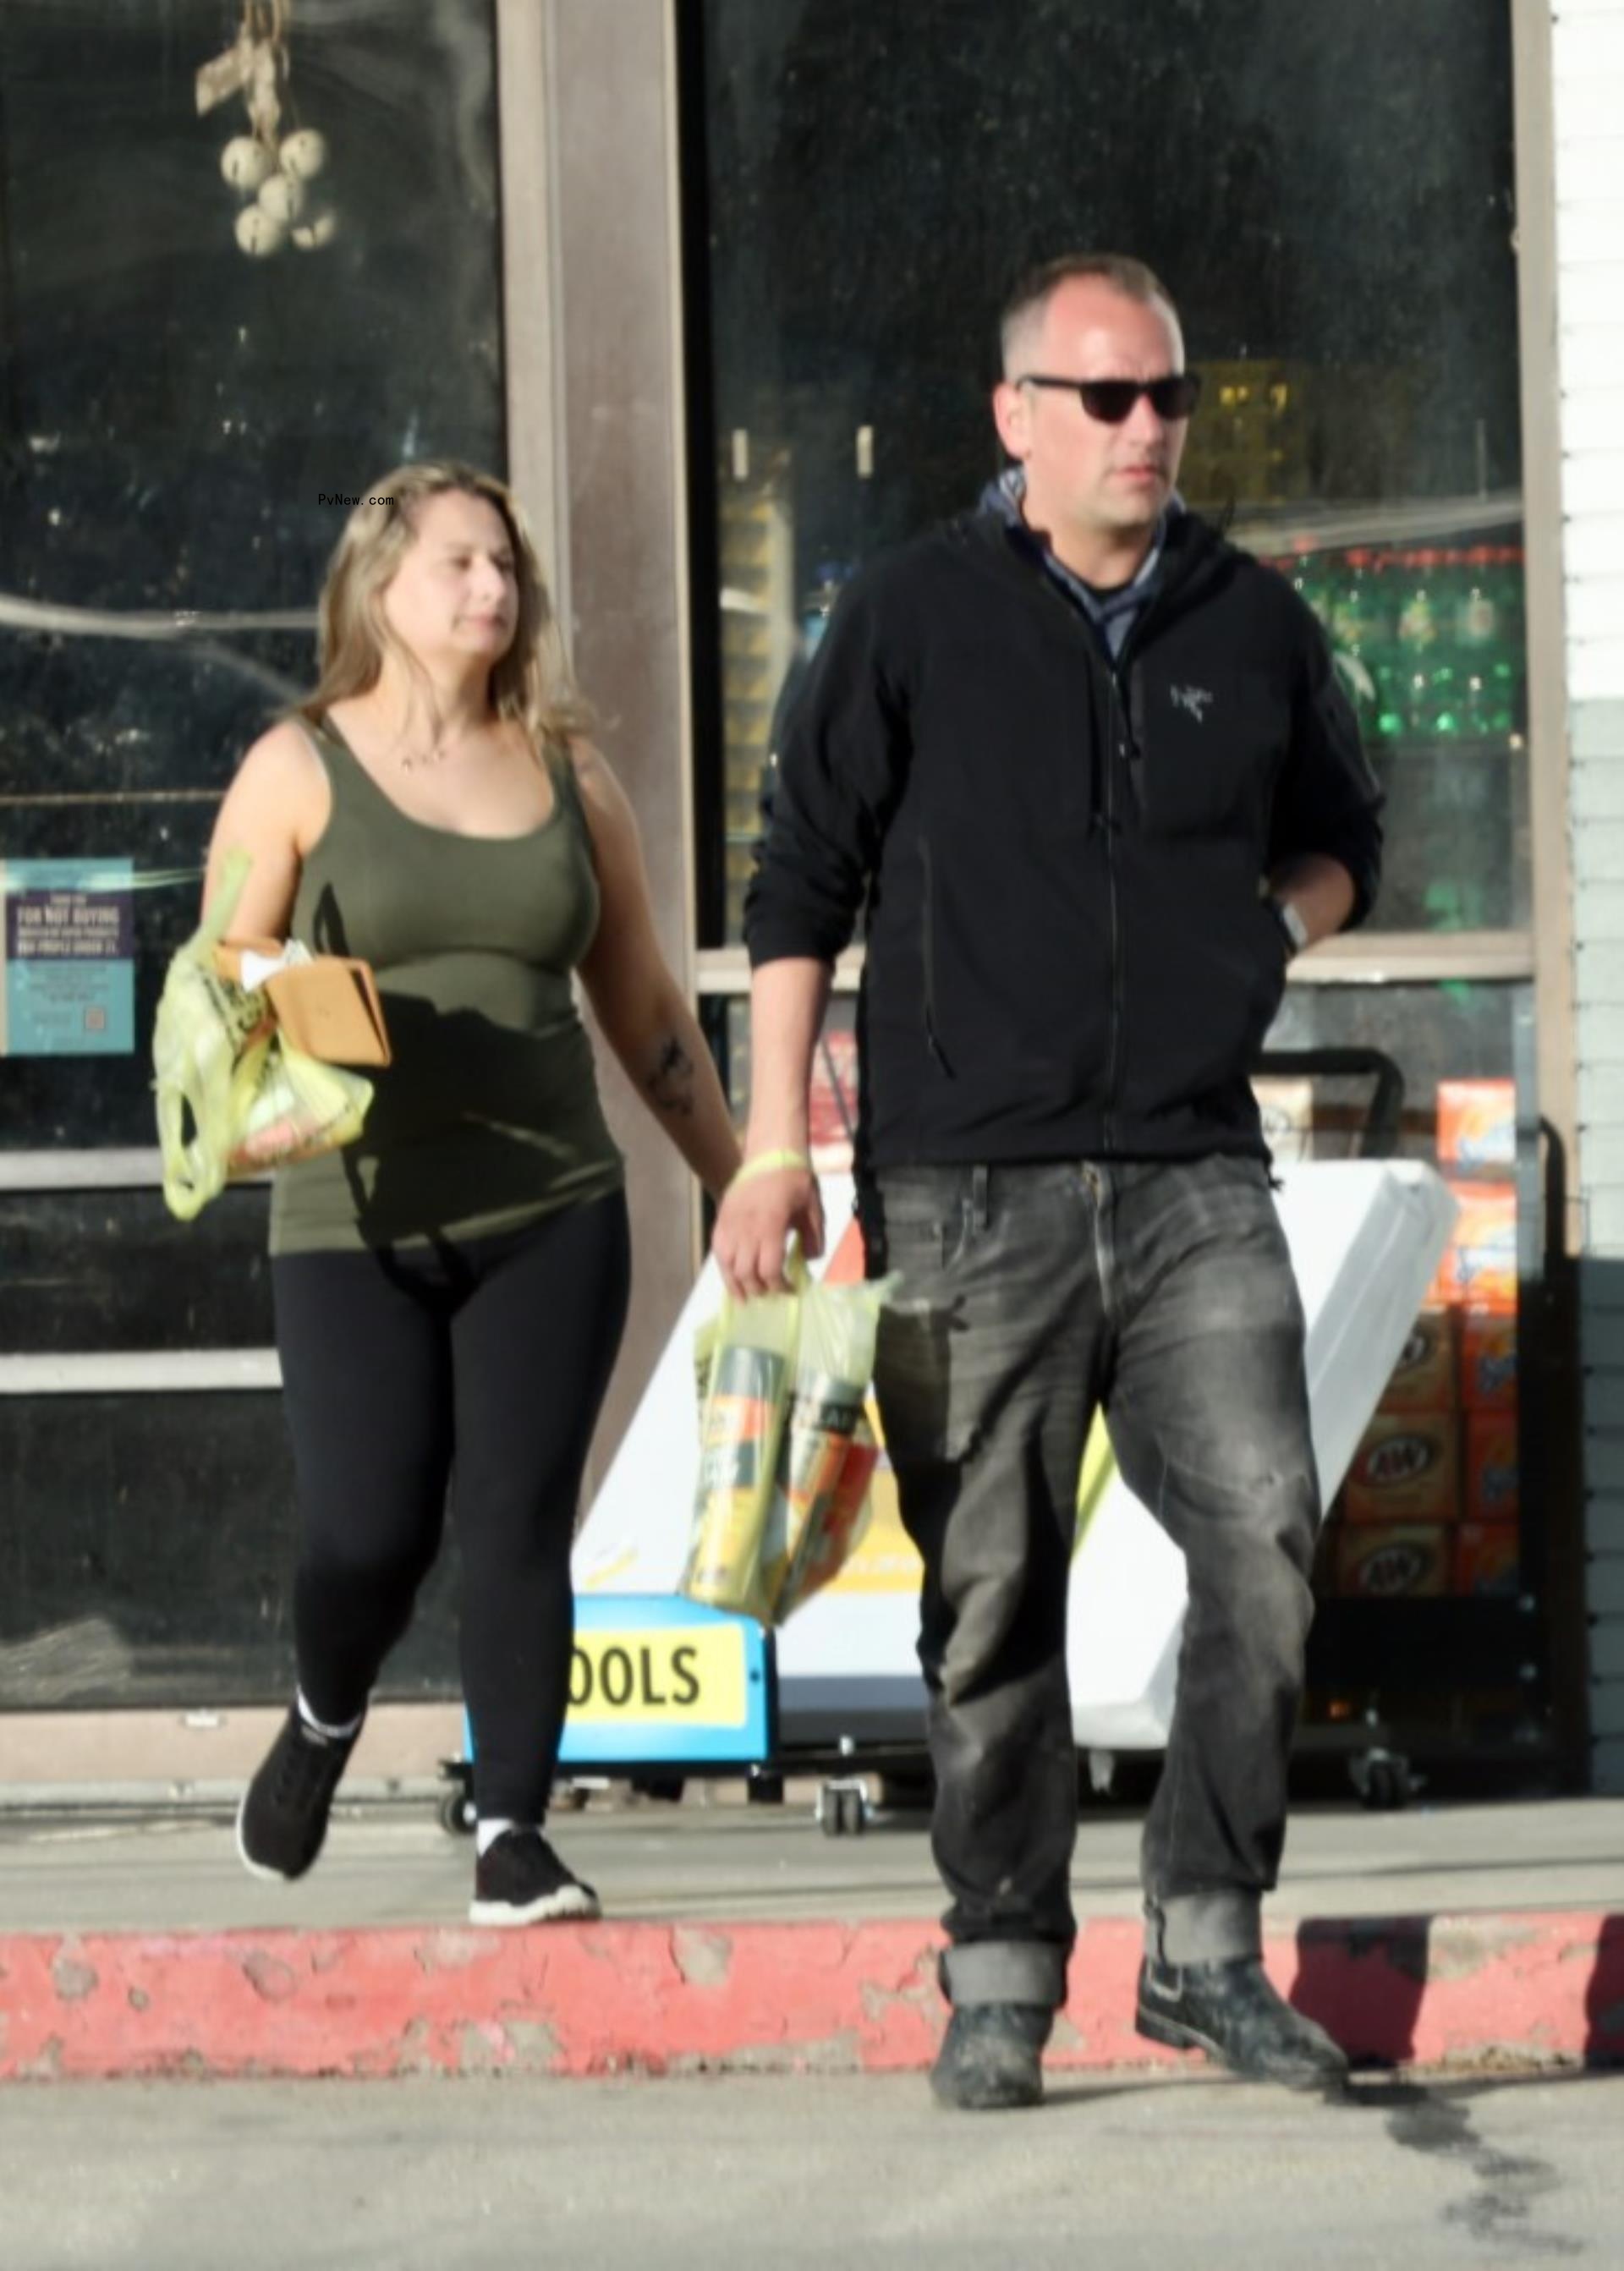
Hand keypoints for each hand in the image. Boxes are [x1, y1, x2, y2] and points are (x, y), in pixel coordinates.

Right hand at [712, 1162, 824, 1298]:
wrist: (771, 1153)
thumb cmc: (795, 1179)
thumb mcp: (813, 1208)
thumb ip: (814, 1236)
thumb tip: (808, 1259)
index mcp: (770, 1225)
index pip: (769, 1268)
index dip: (779, 1286)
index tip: (790, 1291)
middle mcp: (746, 1228)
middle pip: (747, 1273)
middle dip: (760, 1289)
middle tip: (772, 1294)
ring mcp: (730, 1224)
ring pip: (728, 1266)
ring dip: (738, 1285)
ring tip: (748, 1296)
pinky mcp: (722, 1220)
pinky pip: (718, 1251)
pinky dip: (724, 1269)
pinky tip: (733, 1278)